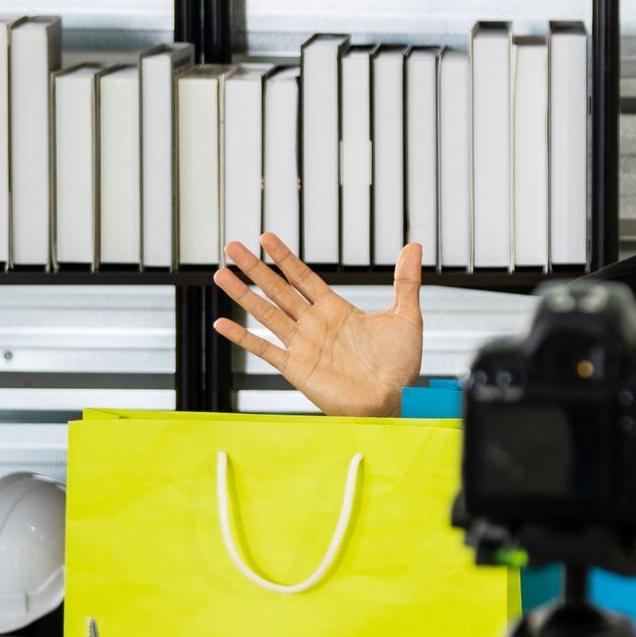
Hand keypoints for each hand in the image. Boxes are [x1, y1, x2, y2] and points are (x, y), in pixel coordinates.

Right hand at [211, 233, 424, 416]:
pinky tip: (223, 323)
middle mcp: (315, 324)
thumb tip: (414, 246)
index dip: (285, 258)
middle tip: (232, 247)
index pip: (304, 277)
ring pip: (266, 314)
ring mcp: (303, 345)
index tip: (266, 238)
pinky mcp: (296, 368)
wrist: (394, 399)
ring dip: (244, 295)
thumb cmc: (400, 363)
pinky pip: (264, 350)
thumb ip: (406, 280)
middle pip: (278, 289)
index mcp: (336, 309)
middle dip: (255, 268)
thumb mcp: (406, 315)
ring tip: (221, 275)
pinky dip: (243, 337)